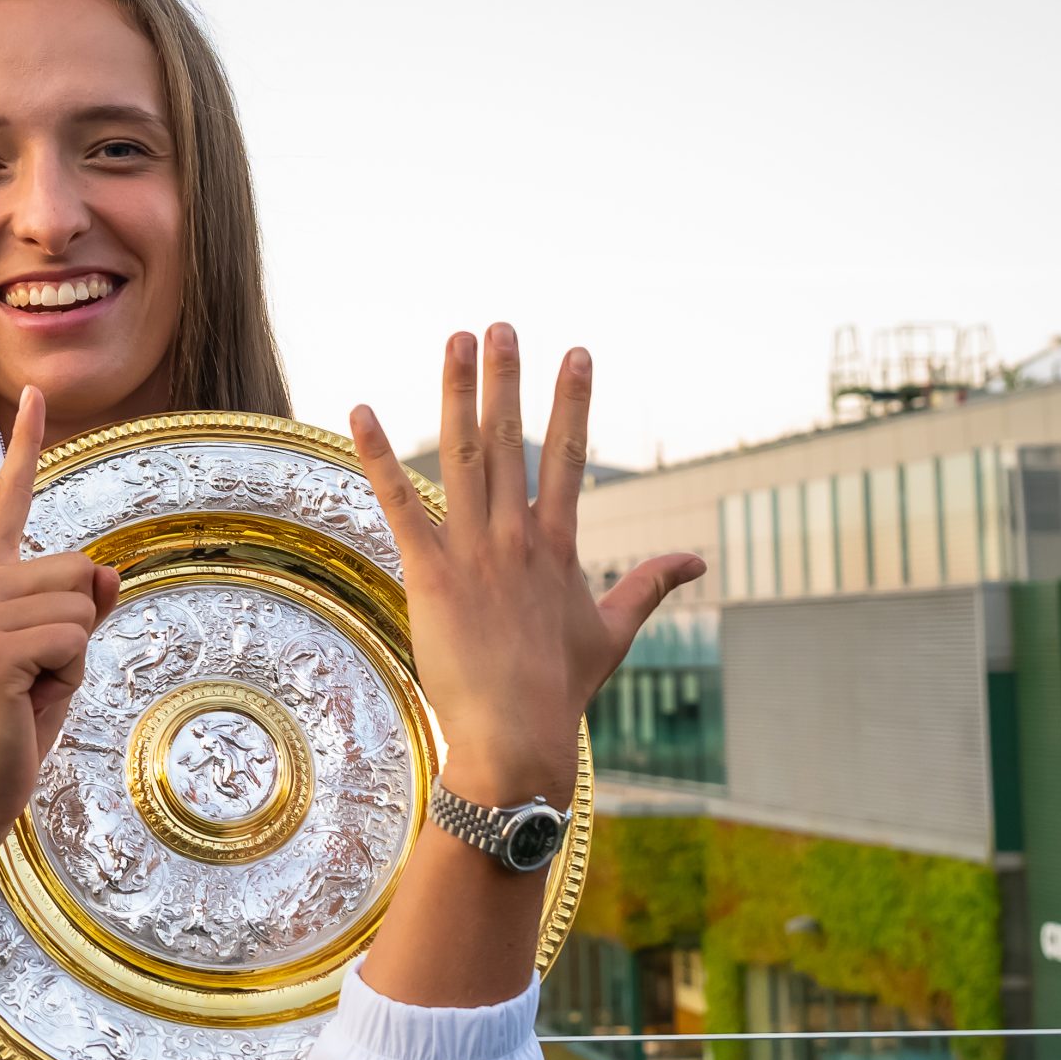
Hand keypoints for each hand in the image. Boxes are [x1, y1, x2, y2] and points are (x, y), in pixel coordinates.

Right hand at [0, 385, 121, 833]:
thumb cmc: (15, 720)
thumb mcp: (59, 654)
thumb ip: (81, 606)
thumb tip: (108, 572)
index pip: (10, 501)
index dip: (25, 445)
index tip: (34, 393)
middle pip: (82, 570)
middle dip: (81, 628)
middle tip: (38, 674)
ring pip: (83, 606)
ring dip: (74, 656)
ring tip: (32, 688)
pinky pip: (73, 639)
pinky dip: (68, 676)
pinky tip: (28, 699)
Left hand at [350, 325, 702, 807]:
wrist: (517, 734)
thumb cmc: (560, 689)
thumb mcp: (613, 632)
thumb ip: (651, 585)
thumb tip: (699, 560)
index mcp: (559, 544)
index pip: (569, 455)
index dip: (573, 401)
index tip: (577, 352)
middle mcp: (518, 536)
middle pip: (511, 440)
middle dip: (507, 379)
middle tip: (501, 325)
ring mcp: (473, 552)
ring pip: (463, 455)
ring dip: (457, 394)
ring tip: (455, 341)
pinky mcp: (429, 574)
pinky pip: (399, 503)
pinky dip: (378, 455)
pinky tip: (361, 411)